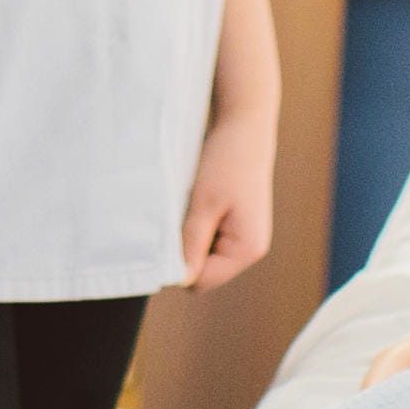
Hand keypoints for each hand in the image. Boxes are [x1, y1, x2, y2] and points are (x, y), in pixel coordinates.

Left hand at [181, 108, 274, 289]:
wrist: (243, 127)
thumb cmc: (225, 162)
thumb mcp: (203, 204)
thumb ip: (192, 243)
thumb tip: (181, 279)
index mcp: (247, 250)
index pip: (202, 280)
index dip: (177, 266)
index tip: (160, 240)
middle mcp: (249, 249)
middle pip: (203, 269)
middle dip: (183, 250)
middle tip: (171, 217)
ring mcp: (243, 236)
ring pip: (202, 252)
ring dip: (187, 235)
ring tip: (184, 205)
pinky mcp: (235, 222)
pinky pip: (207, 236)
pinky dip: (194, 223)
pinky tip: (190, 201)